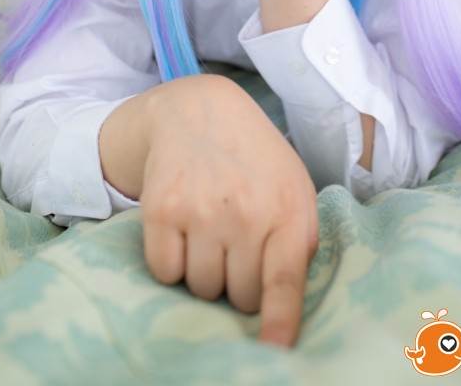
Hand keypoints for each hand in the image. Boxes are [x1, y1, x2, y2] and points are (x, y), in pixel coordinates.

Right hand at [140, 74, 318, 348]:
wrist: (199, 110)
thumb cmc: (254, 158)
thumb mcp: (293, 186)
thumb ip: (299, 240)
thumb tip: (289, 303)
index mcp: (287, 208)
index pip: (283, 281)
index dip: (279, 322)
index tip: (275, 351)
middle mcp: (245, 210)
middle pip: (239, 296)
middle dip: (237, 281)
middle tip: (235, 241)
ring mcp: (201, 210)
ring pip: (201, 288)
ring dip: (204, 271)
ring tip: (211, 227)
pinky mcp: (161, 209)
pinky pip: (165, 271)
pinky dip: (172, 260)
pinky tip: (183, 224)